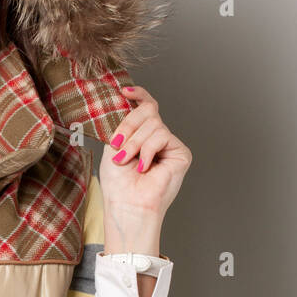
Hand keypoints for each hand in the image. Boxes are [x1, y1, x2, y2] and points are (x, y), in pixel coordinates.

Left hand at [99, 84, 191, 223]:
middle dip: (129, 126)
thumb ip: (123, 123)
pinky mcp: (181, 153)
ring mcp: (170, 145)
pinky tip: (145, 167)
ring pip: (154, 123)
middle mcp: (157, 138)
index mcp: (141, 135)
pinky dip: (148, 150)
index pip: (146, 107)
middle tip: (119, 146)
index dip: (139, 95)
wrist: (128, 205)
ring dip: (135, 143)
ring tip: (128, 161)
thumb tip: (127, 100)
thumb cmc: (118, 184)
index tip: (125, 91)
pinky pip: (162, 135)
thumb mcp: (115, 146)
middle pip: (148, 111)